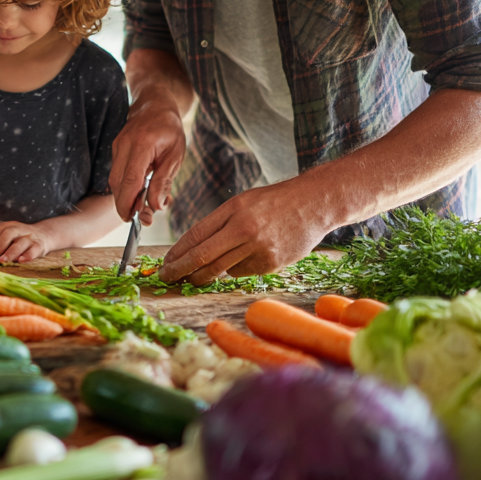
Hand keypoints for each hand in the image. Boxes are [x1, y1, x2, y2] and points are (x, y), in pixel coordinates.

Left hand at [0, 221, 52, 263]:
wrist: (43, 236)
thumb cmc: (18, 240)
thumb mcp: (5, 238)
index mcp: (9, 226)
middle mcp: (19, 229)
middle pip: (8, 234)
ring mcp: (30, 237)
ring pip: (21, 242)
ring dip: (11, 252)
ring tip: (2, 260)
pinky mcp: (39, 245)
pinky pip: (34, 250)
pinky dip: (27, 255)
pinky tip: (20, 260)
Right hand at [108, 92, 185, 224]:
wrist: (154, 104)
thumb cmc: (169, 128)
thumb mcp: (175, 155)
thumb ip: (165, 180)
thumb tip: (157, 206)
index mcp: (142, 144)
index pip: (130, 179)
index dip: (128, 202)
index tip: (132, 218)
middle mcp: (124, 145)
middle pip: (117, 183)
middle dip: (125, 205)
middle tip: (140, 219)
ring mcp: (117, 147)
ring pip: (115, 180)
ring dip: (127, 197)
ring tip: (145, 207)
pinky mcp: (115, 150)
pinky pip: (117, 173)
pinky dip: (127, 186)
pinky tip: (141, 191)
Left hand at [158, 178, 333, 284]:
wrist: (314, 203)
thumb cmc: (273, 201)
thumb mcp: (242, 202)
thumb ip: (219, 223)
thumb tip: (193, 249)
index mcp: (233, 210)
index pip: (196, 235)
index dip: (177, 252)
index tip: (166, 263)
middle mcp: (245, 229)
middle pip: (203, 257)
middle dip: (181, 270)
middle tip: (167, 278)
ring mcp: (259, 249)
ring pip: (221, 269)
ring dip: (204, 275)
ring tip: (194, 277)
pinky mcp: (272, 264)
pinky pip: (242, 272)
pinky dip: (236, 269)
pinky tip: (244, 258)